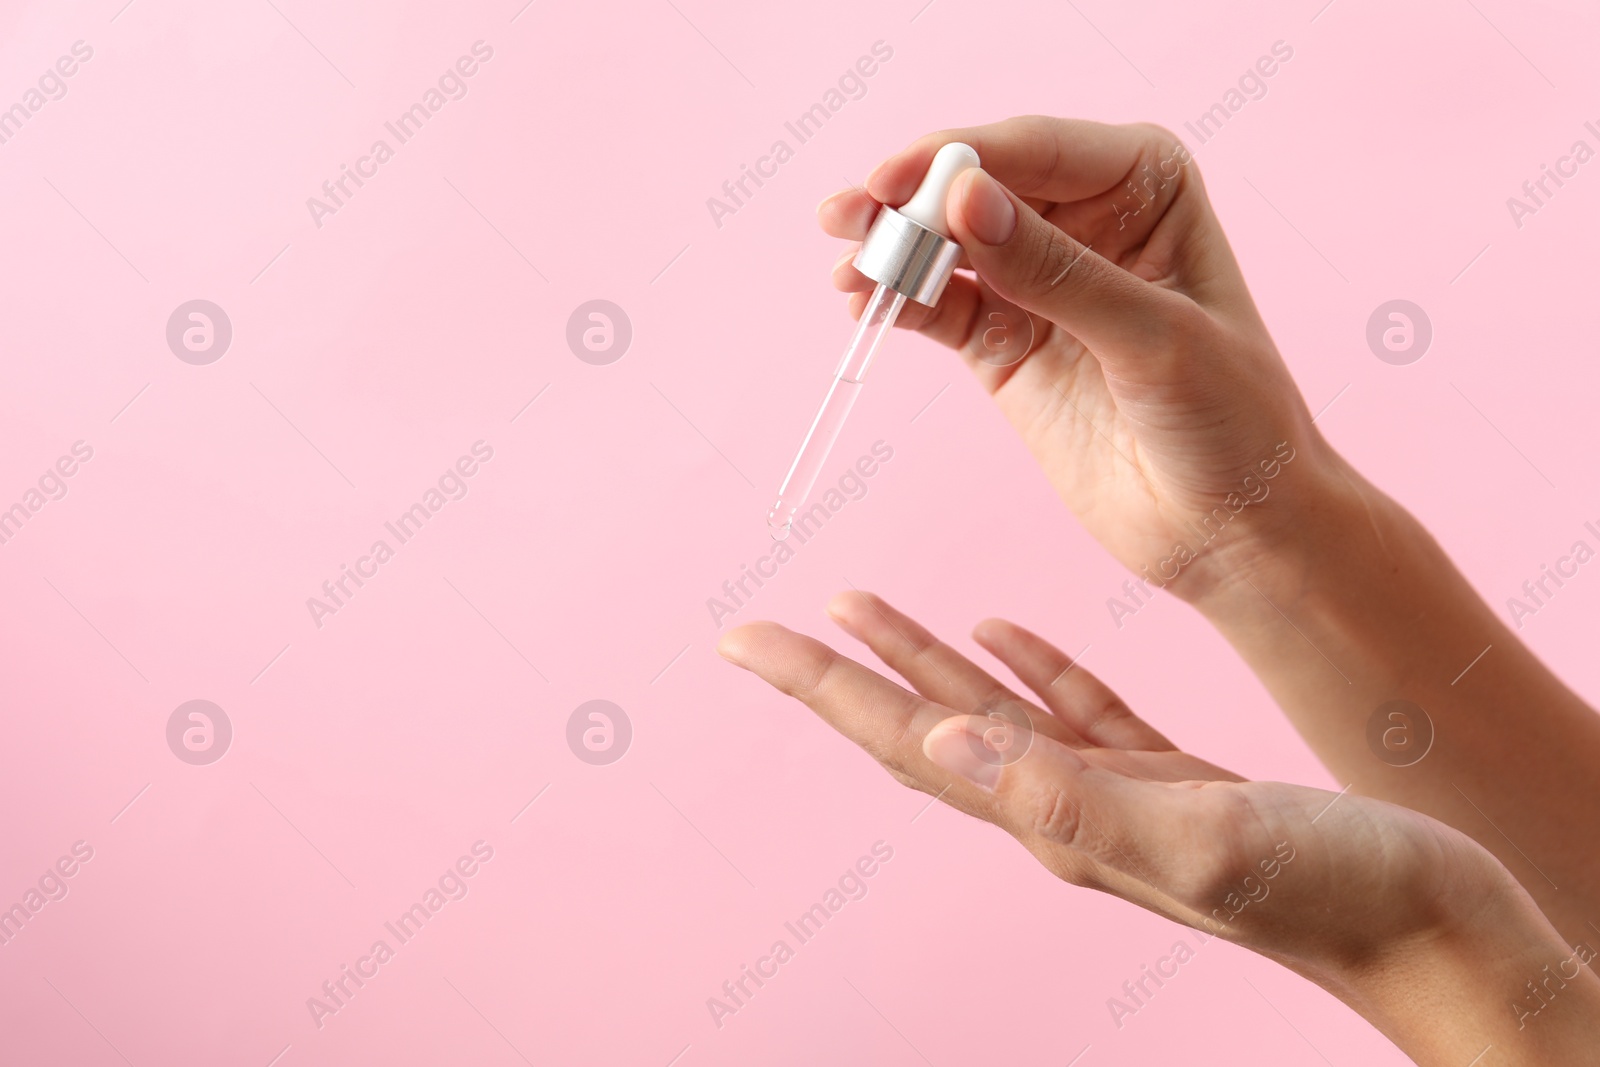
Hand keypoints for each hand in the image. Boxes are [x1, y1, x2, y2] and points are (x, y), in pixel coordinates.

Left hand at [718, 593, 1599, 1062]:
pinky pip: (1072, 710)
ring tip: (857, 605)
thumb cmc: (1332, 891)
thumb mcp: (1197, 837)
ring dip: (919, 659)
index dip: (820, 688)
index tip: (741, 639)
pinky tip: (999, 635)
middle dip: (839, 672)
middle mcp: (1064, 809)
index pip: (907, 743)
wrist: (1432, 928)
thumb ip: (1066, 792)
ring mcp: (1113, 794)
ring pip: (989, 711)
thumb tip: (940, 739)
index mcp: (1054, 819)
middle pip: (922, 726)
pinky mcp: (1169, 777)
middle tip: (762, 626)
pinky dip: (1028, 668)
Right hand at [821, 117, 1338, 599]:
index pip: (1035, 150)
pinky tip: (865, 304)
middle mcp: (1086, 218)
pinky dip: (900, 302)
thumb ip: (1056, 271)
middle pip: (977, 186)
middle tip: (849, 218)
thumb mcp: (1153, 337)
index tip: (896, 184)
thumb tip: (963, 201)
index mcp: (1144, 184)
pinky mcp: (1005, 342)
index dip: (959, 157)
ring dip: (892, 248)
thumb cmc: (1233, 420)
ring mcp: (1038, 282)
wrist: (1231, 529)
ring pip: (946, 244)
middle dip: (910, 200)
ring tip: (847, 267)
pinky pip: (939, 306)